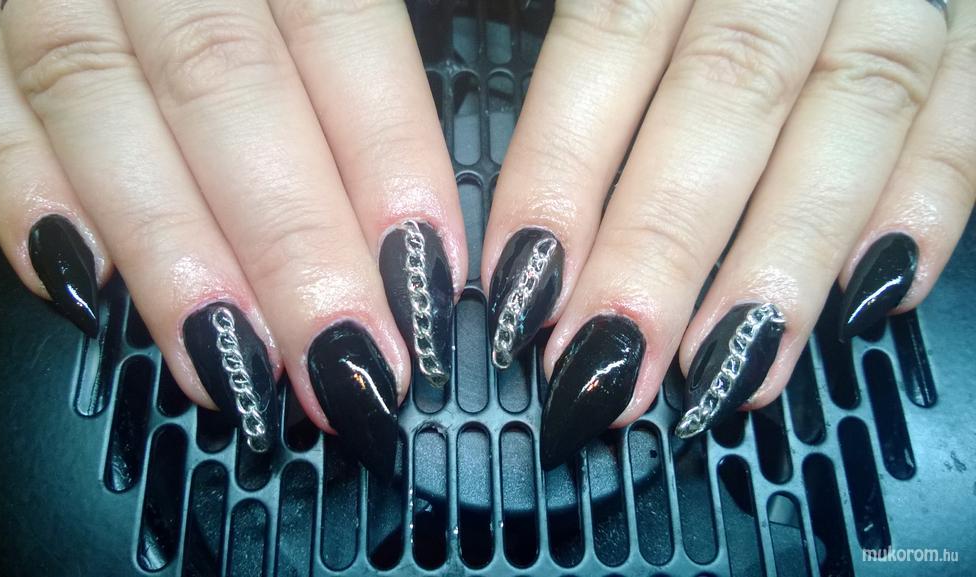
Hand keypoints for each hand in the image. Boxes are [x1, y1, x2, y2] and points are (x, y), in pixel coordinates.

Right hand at [0, 0, 465, 475]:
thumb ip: (364, 31)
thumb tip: (424, 195)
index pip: (335, 29)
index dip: (383, 157)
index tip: (423, 274)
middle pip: (220, 84)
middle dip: (286, 239)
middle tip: (343, 359)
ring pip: (95, 101)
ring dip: (165, 246)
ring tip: (230, 361)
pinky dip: (21, 190)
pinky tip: (84, 286)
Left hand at [481, 0, 974, 467]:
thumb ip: (584, 61)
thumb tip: (527, 225)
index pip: (607, 43)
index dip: (561, 170)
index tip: (526, 285)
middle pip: (727, 94)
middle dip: (664, 246)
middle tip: (613, 361)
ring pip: (852, 110)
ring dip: (787, 252)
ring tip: (728, 368)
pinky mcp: (965, 24)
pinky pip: (967, 108)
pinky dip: (929, 199)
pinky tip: (872, 294)